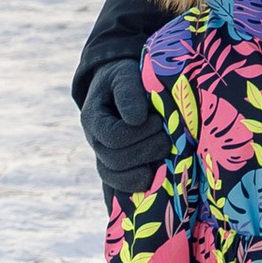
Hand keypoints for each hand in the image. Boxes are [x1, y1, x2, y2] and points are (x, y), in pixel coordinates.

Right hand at [81, 57, 165, 194]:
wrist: (121, 86)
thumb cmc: (125, 78)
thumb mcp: (125, 75)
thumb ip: (128, 91)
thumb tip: (135, 119)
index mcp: (93, 119)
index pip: (113, 137)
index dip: (139, 133)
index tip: (159, 119)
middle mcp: (95, 142)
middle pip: (116, 160)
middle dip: (147, 149)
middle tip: (168, 135)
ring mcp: (104, 157)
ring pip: (118, 177)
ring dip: (146, 169)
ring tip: (166, 151)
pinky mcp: (118, 168)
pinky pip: (120, 187)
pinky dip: (137, 187)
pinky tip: (154, 182)